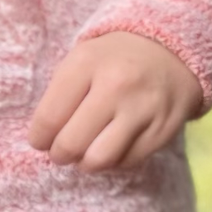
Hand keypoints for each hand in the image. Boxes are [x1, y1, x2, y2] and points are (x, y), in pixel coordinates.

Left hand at [27, 30, 201, 171]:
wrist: (172, 49)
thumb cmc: (115, 58)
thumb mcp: (82, 59)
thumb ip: (59, 95)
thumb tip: (43, 140)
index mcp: (87, 63)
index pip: (48, 118)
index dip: (39, 138)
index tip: (41, 140)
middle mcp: (116, 85)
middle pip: (71, 144)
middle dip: (60, 154)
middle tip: (62, 149)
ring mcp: (143, 109)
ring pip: (100, 160)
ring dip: (86, 162)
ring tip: (86, 151)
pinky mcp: (163, 129)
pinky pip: (127, 162)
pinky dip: (115, 160)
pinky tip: (113, 144)